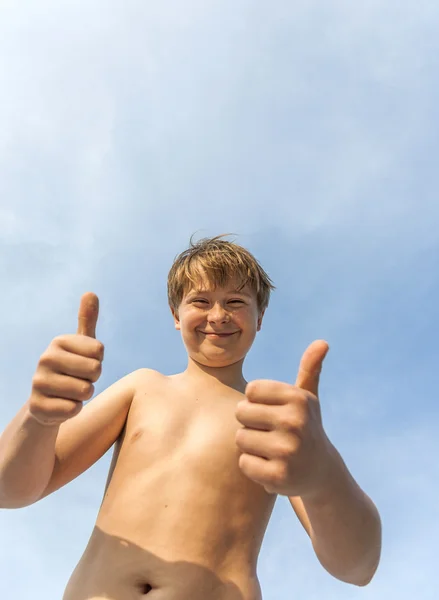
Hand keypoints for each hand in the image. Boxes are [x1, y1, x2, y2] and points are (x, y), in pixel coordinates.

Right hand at [28, 293, 103, 425]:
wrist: (48, 401)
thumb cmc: (72, 368)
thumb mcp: (82, 344)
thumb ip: (87, 320)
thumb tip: (91, 292)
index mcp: (58, 342)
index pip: (99, 351)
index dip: (98, 360)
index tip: (84, 362)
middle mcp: (45, 359)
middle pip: (95, 370)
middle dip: (93, 379)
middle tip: (79, 379)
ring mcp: (39, 383)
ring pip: (86, 391)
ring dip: (84, 395)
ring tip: (70, 392)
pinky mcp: (39, 407)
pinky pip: (74, 409)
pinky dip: (74, 409)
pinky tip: (62, 405)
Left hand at [235, 340, 330, 496]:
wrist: (321, 473)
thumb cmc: (306, 428)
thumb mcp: (308, 399)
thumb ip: (309, 369)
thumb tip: (322, 342)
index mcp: (298, 398)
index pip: (251, 390)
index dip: (257, 402)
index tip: (274, 412)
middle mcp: (295, 422)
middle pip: (241, 412)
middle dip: (250, 423)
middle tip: (271, 433)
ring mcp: (288, 450)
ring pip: (240, 438)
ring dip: (251, 445)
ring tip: (272, 449)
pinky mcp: (279, 477)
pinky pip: (244, 463)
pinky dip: (253, 467)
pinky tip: (272, 467)